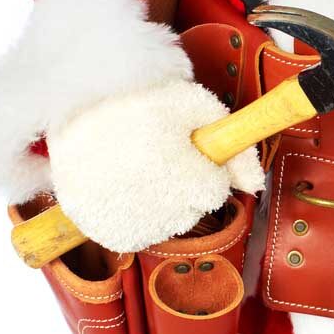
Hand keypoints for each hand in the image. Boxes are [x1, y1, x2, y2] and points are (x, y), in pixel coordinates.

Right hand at [47, 80, 264, 251]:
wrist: (77, 97)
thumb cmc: (144, 100)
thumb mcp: (198, 107)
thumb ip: (236, 146)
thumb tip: (256, 184)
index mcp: (175, 170)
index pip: (213, 191)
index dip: (205, 169)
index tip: (186, 151)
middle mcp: (148, 200)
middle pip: (191, 211)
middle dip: (186, 186)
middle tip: (160, 156)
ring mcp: (119, 215)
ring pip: (165, 225)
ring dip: (162, 204)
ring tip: (140, 169)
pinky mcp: (95, 225)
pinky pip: (133, 236)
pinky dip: (136, 218)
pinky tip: (127, 189)